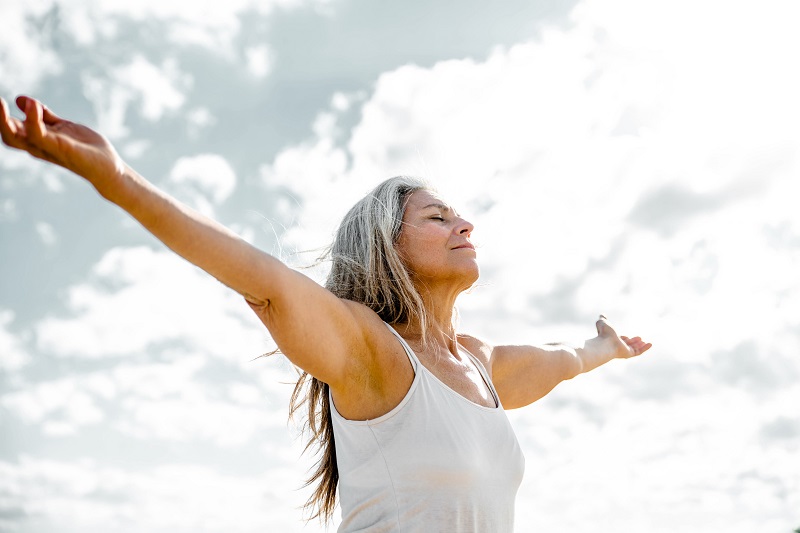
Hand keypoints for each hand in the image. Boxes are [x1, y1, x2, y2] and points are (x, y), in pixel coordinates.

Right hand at [0, 95, 124, 189]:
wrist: (109, 166)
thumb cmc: (86, 149)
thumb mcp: (63, 127)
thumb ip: (44, 115)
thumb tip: (21, 100)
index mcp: (37, 141)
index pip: (10, 131)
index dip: (0, 117)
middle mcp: (38, 146)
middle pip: (8, 135)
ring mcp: (48, 148)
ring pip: (17, 137)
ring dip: (5, 120)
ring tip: (0, 101)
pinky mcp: (61, 148)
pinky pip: (40, 135)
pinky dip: (33, 120)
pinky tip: (33, 105)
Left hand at [594, 314, 651, 358]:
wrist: (606, 342)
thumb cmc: (604, 333)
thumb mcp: (603, 323)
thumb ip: (603, 319)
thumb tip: (602, 315)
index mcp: (612, 341)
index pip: (620, 341)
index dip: (624, 338)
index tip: (626, 336)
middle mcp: (618, 347)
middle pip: (628, 345)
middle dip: (633, 342)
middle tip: (639, 338)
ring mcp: (624, 351)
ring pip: (634, 349)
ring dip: (639, 345)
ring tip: (644, 341)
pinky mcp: (629, 354)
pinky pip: (639, 352)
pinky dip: (645, 348)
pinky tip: (650, 344)